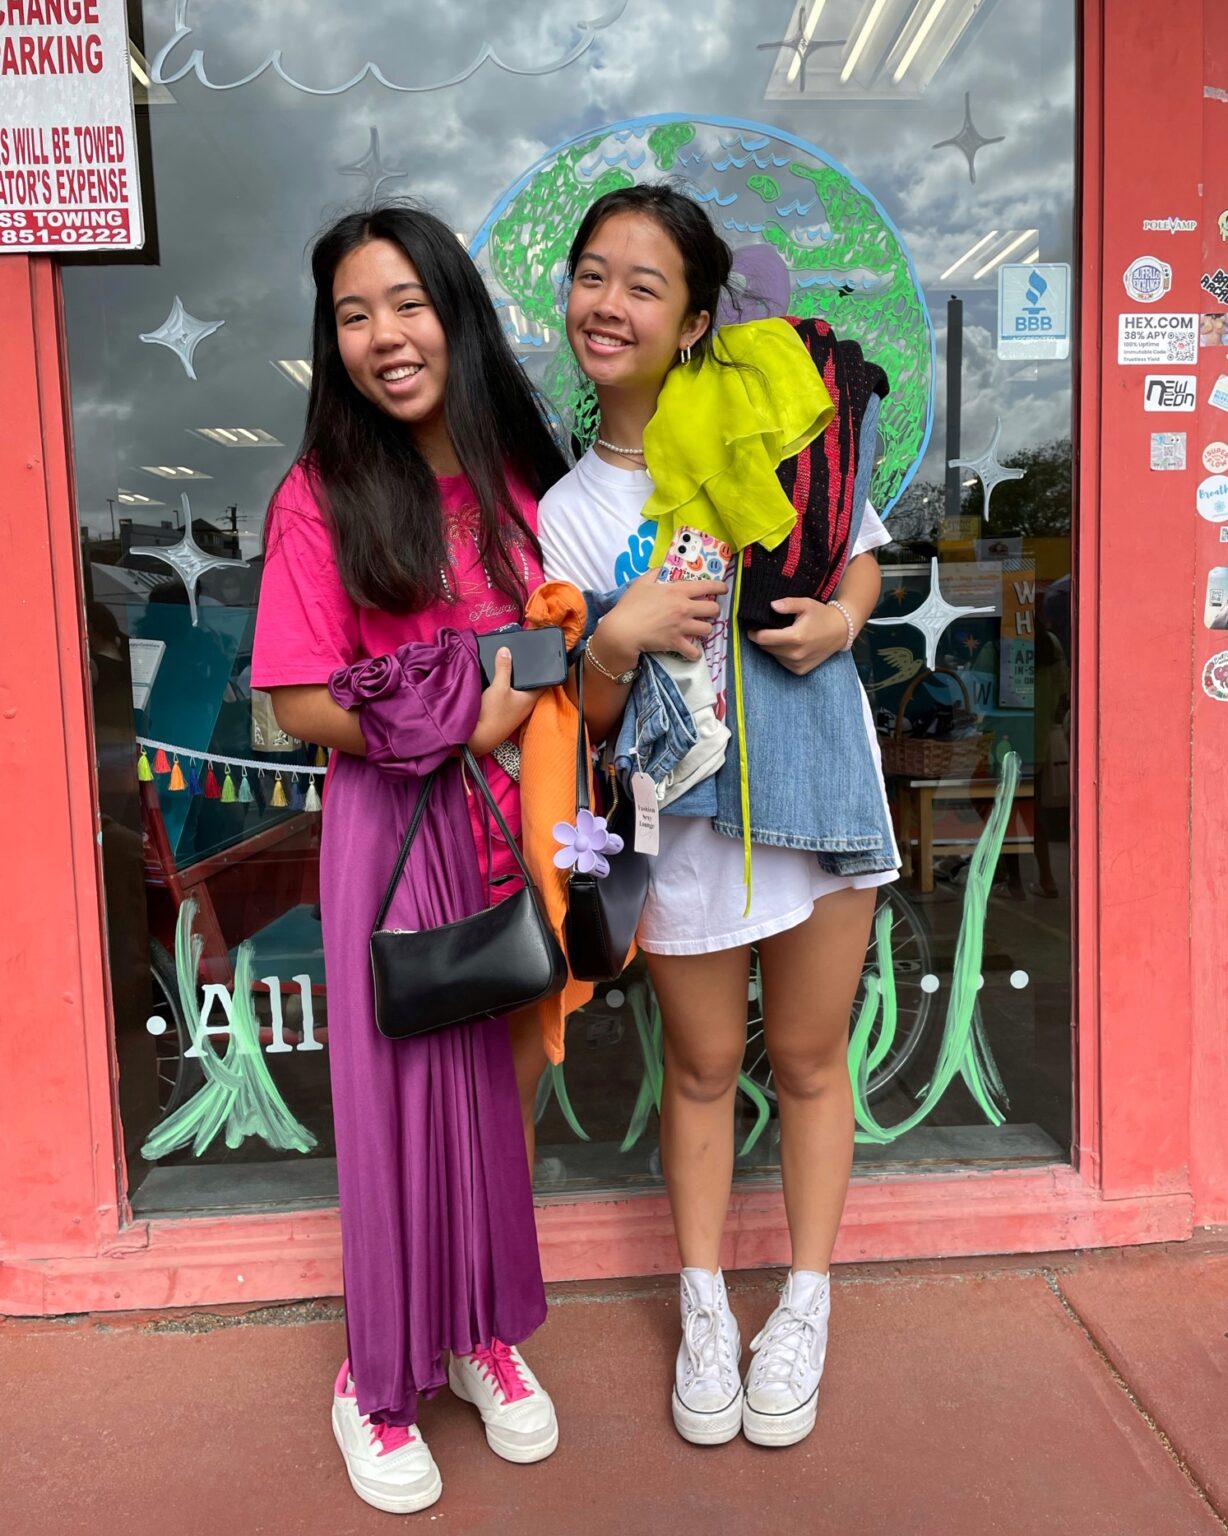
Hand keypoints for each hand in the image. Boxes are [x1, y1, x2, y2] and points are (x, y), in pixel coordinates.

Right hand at [468, 647, 542, 755]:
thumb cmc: (493, 713)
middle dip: (527, 673)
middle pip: (530, 685)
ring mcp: (516, 710)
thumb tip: (506, 650)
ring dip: (515, 682)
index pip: (544, 681)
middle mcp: (526, 705)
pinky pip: (510, 698)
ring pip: (520, 692)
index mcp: (530, 698)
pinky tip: (498, 683)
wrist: (479, 737)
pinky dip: (507, 690)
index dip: (544, 670)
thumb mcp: (498, 686)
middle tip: (522, 658)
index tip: (543, 658)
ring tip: (509, 667)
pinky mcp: (506, 713)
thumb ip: (503, 667)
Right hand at [599, 570, 726, 663]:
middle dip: (713, 610)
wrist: (623, 630)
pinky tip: (692, 652)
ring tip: (698, 630)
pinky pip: (694, 651)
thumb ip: (655, 573)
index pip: (707, 586)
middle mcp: (685, 608)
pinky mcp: (677, 643)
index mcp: (678, 591)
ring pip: (708, 629)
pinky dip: (694, 653)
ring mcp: (683, 627)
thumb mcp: (642, 582)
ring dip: (705, 630)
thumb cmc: (630, 605)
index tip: (723, 589)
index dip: (719, 587)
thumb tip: (662, 568)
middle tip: (707, 612)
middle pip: (713, 609)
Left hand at [748, 598, 849, 675]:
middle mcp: (795, 654)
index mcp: (795, 637)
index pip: (764, 639)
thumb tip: (771, 605)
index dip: (754, 633)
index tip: (751, 628)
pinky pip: (782, 662)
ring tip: (780, 636)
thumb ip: (788, 604)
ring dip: (772, 647)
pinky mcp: (800, 670)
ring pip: (773, 656)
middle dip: (763, 639)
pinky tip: (789, 646)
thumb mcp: (805, 604)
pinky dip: (781, 654)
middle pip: (767, 648)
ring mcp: (798, 664)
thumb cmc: (821, 615)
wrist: (840, 631)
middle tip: (767, 629)